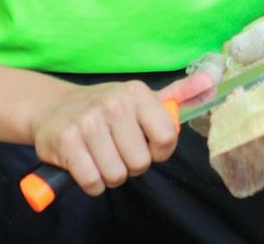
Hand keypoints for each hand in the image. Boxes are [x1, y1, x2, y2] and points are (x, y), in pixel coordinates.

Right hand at [31, 72, 211, 195]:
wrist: (53, 109)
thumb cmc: (104, 108)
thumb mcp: (140, 98)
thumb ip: (177, 95)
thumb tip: (210, 81)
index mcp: (137, 93)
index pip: (167, 137)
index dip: (158, 151)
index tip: (146, 145)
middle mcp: (114, 104)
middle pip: (141, 162)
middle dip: (130, 164)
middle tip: (116, 149)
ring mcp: (89, 122)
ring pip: (117, 175)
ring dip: (109, 174)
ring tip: (100, 155)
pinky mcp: (68, 142)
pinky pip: (93, 182)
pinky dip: (91, 182)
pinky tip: (85, 163)